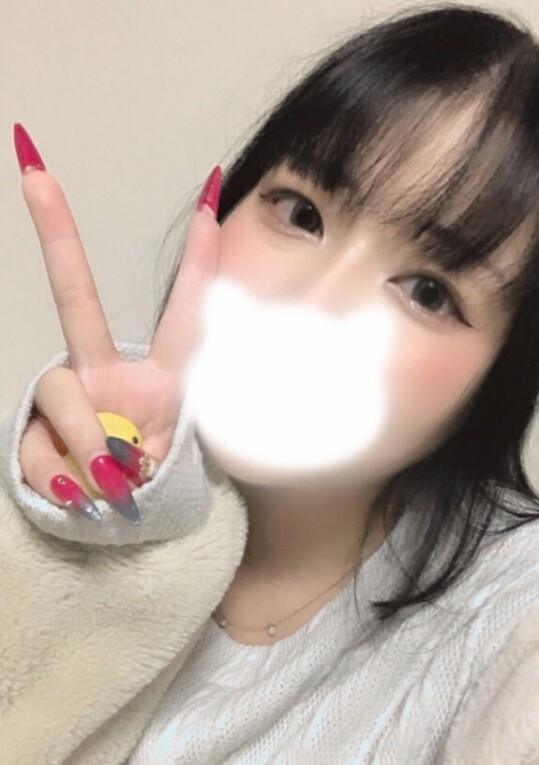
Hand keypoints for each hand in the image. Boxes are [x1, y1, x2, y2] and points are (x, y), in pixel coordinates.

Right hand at [14, 124, 221, 522]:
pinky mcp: (32, 434)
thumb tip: (109, 467)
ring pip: (63, 398)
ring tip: (114, 488)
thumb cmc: (157, 483)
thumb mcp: (182, 467)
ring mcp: (65, 399)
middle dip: (58, 236)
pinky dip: (66, 483)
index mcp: (159, 376)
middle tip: (36, 171)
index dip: (200, 260)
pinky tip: (81, 498)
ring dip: (90, 448)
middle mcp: (105, 374)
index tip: (210, 195)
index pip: (184, 312)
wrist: (118, 522)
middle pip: (76, 303)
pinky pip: (39, 451)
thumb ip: (159, 455)